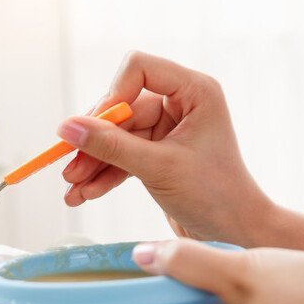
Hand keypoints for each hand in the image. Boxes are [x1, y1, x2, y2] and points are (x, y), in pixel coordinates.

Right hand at [58, 51, 272, 243]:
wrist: (237, 235)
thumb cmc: (215, 196)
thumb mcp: (158, 168)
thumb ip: (111, 146)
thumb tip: (66, 127)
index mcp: (194, 91)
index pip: (139, 68)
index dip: (113, 94)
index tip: (93, 128)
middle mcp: (182, 103)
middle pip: (122, 106)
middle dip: (95, 139)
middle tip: (68, 167)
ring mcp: (169, 128)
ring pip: (117, 135)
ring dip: (94, 161)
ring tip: (72, 190)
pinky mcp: (159, 153)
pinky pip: (123, 154)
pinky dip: (104, 173)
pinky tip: (85, 194)